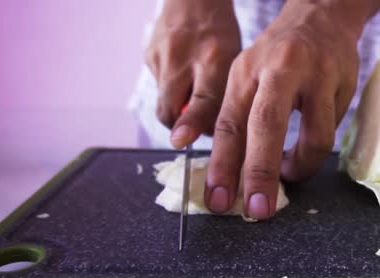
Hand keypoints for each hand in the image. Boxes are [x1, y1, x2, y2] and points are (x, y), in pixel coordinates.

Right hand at [146, 0, 240, 146]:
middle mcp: (182, 57)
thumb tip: (209, 133)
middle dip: (180, 127)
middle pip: (170, 108)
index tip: (182, 141)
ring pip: (163, 101)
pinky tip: (181, 76)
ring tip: (191, 94)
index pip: (203, 99)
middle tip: (194, 126)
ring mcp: (160, 56)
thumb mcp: (232, 61)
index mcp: (214, 57)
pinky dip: (170, 90)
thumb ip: (221, 96)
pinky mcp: (147, 56)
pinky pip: (158, 86)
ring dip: (176, 108)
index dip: (192, 123)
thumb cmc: (219, 34)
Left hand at [205, 0, 379, 218]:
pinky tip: (306, 150)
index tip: (218, 199)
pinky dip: (317, 151)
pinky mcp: (343, 83)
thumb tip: (227, 172)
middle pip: (266, 127)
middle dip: (259, 174)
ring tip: (289, 175)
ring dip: (299, 167)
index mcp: (245, 72)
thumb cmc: (277, 56)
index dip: (222, 166)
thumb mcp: (247, 76)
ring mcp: (315, 75)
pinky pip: (333, 130)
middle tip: (257, 210)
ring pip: (313, 137)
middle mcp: (278, 70)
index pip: (228, 124)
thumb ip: (236, 118)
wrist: (321, 16)